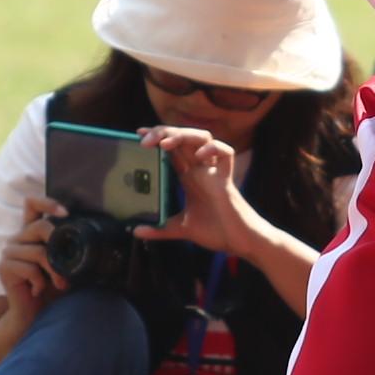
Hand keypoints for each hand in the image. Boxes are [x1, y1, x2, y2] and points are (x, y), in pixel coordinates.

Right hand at [0, 200, 66, 320]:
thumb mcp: (63, 265)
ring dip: (55, 271)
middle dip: (59, 244)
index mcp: (31, 232)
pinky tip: (37, 291)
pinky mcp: (3, 267)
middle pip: (40, 226)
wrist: (32, 314)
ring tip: (61, 285)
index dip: (47, 202)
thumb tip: (86, 240)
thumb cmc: (51, 288)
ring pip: (38, 252)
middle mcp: (17, 238)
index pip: (32, 204)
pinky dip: (40, 282)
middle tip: (70, 265)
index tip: (65, 213)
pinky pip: (29, 269)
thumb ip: (67, 250)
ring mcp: (8, 252)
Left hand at [136, 126, 260, 255]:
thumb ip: (160, 229)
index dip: (157, 137)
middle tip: (144, 138)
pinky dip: (213, 149)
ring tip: (165, 144)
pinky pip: (226, 153)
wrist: (238, 242)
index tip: (139, 134)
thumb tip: (136, 231)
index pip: (172, 148)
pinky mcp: (226, 179)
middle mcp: (200, 169)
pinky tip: (200, 156)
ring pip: (202, 138)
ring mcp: (213, 172)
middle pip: (184, 137)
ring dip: (183, 135)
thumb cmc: (216, 231)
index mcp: (189, 176)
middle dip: (164, 132)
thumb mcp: (181, 229)